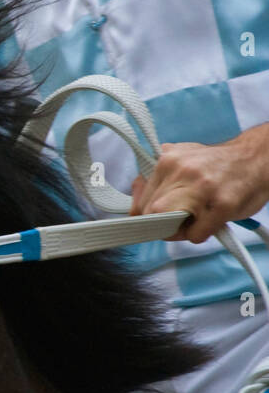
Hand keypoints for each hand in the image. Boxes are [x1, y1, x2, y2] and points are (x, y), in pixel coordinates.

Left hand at [129, 126, 268, 243]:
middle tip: (173, 224)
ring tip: (192, 222)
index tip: (147, 222)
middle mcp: (182, 172)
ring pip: (169, 223)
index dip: (142, 215)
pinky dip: (198, 234)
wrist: (256, 158)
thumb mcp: (182, 158)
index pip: (140, 198)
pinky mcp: (222, 206)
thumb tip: (136, 191)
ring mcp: (202, 189)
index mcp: (168, 160)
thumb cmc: (216, 164)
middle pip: (151, 212)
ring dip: (178, 230)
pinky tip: (208, 223)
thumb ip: (159, 174)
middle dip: (159, 224)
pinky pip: (196, 234)